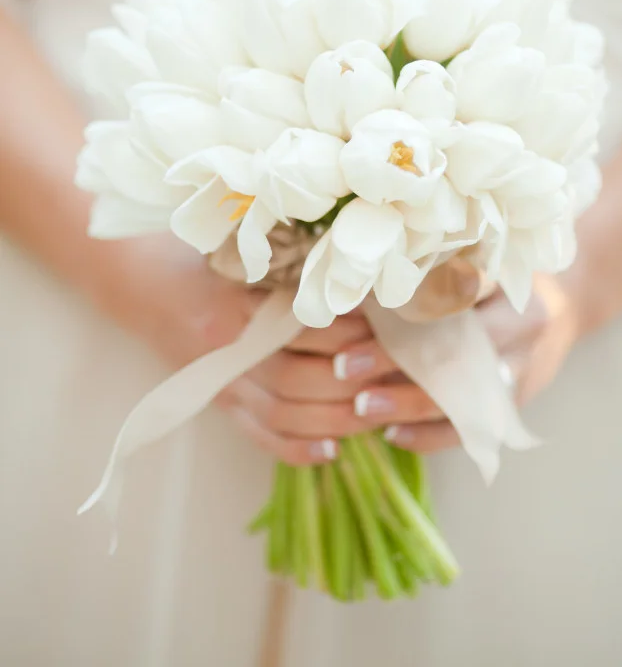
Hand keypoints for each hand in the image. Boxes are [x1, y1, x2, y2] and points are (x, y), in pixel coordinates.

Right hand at [92, 233, 400, 465]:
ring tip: (377, 413)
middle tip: (392, 375)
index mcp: (235, 304)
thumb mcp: (245, 255)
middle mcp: (227, 349)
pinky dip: (297, 450)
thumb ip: (292, 272)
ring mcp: (220, 382)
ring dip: (336, 420)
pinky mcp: (218, 403)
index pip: (301, 328)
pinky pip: (258, 437)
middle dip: (351, 383)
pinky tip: (332, 452)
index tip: (384, 331)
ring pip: (284, 414)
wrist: (143, 282)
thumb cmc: (204, 259)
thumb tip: (359, 289)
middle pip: (297, 380)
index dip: (346, 335)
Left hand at [347, 272, 586, 454]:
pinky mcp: (517, 406)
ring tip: (360, 407)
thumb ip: (437, 271)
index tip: (360, 311)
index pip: (454, 296)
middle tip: (344, 366)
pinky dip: (429, 436)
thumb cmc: (505, 276)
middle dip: (393, 361)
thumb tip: (363, 284)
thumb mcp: (482, 259)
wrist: (564, 305)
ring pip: (460, 398)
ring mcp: (523, 372)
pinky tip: (392, 434)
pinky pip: (471, 431)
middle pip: (453, 350)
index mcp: (511, 285)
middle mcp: (522, 330)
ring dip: (406, 405)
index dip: (406, 306)